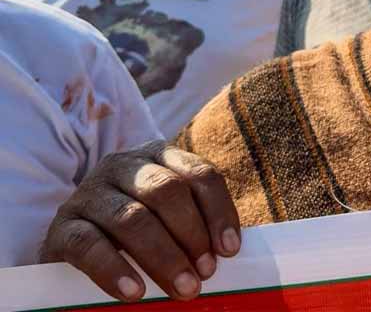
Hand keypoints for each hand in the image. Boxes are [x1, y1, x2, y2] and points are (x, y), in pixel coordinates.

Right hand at [40, 141, 240, 302]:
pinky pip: (88, 245)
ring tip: (182, 288)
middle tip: (205, 274)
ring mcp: (90, 192)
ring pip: (131, 218)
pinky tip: (134, 292)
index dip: (219, 211)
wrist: (75, 238)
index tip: (229, 249)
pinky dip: (114, 270)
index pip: (200, 174)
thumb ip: (196, 225)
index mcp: (159, 157)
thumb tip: (225, 255)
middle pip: (167, 191)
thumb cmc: (138, 229)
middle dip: (192, 235)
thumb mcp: (169, 216)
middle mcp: (124, 165)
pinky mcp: (62, 225)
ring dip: (163, 257)